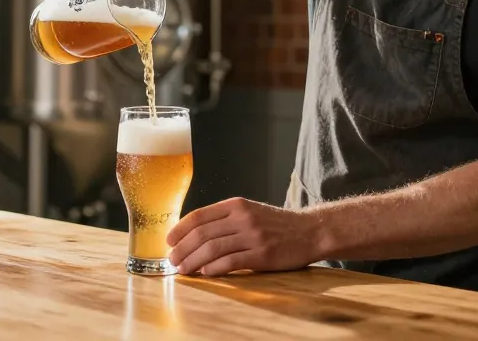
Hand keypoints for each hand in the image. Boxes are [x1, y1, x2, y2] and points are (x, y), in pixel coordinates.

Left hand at [167, 197, 323, 276]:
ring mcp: (253, 236)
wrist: (309, 231)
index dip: (180, 229)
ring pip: (212, 248)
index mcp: (236, 205)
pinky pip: (231, 261)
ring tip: (183, 270)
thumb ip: (225, 219)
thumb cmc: (275, 224)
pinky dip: (214, 268)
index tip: (169, 241)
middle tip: (172, 260)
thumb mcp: (249, 211)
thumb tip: (194, 234)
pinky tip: (205, 273)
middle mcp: (242, 218)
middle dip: (182, 248)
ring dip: (193, 261)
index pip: (199, 216)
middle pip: (202, 233)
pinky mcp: (262, 254)